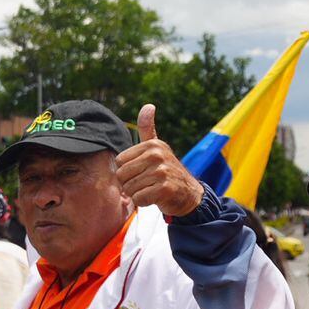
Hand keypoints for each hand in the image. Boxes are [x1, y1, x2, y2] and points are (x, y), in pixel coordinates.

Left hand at [115, 104, 204, 218]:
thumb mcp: (157, 148)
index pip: (119, 161)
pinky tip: (156, 197)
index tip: (142, 171)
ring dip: (138, 193)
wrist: (188, 194)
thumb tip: (148, 105)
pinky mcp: (165, 189)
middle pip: (122, 175)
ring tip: (152, 189)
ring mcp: (162, 172)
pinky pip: (139, 198)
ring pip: (130, 188)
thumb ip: (147, 128)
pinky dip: (144, 202)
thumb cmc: (167, 171)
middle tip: (146, 183)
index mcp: (152, 144)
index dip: (128, 170)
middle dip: (130, 184)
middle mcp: (157, 155)